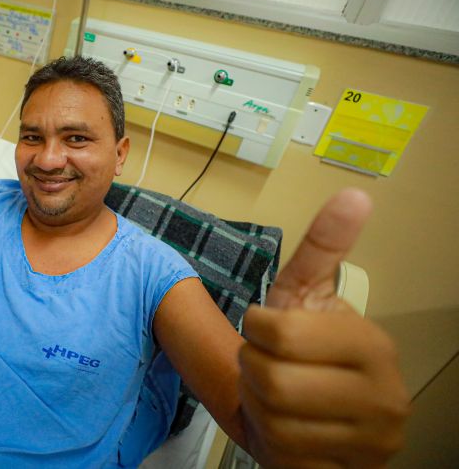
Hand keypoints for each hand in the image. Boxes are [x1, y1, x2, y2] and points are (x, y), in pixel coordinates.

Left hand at [238, 189, 409, 467]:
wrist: (317, 413)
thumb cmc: (305, 350)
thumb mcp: (306, 295)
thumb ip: (322, 249)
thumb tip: (354, 195)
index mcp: (373, 345)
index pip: (280, 334)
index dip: (256, 330)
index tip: (266, 330)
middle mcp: (386, 397)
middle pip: (272, 381)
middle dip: (252, 369)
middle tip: (264, 365)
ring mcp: (372, 445)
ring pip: (272, 421)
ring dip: (257, 404)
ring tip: (274, 395)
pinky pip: (283, 457)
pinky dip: (270, 440)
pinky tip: (285, 426)